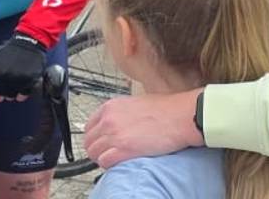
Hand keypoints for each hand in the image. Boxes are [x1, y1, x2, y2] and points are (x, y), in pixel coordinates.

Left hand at [0, 34, 45, 101]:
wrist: (28, 43)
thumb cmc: (8, 51)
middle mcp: (2, 75)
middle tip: (2, 83)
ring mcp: (16, 79)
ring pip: (9, 97)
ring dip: (10, 92)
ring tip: (12, 81)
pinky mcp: (28, 82)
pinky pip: (21, 96)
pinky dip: (21, 92)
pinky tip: (20, 83)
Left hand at [84, 90, 202, 168]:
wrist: (179, 117)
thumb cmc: (165, 110)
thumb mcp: (135, 103)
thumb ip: (120, 113)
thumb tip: (116, 125)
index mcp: (111, 106)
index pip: (89, 126)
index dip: (95, 137)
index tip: (101, 143)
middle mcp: (109, 119)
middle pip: (89, 141)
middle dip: (97, 150)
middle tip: (107, 154)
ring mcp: (114, 134)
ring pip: (94, 153)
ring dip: (102, 159)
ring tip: (114, 159)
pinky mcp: (123, 149)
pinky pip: (104, 162)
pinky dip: (109, 165)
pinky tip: (119, 163)